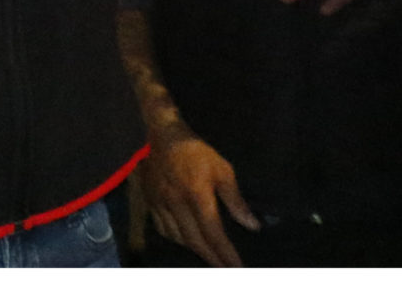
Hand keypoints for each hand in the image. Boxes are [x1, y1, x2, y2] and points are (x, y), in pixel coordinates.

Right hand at [140, 132, 257, 266]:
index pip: (213, 233)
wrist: (158, 132)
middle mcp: (177, 204)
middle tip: (224, 269)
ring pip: (177, 237)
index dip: (225, 253)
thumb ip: (235, 199)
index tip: (236, 267)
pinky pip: (161, 227)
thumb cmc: (194, 149)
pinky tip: (183, 239)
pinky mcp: (149, 200)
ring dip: (193, 250)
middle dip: (212, 258)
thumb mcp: (222, 169)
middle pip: (194, 240)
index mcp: (197, 196)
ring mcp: (160, 203)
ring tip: (207, 255)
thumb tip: (252, 225)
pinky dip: (174, 238)